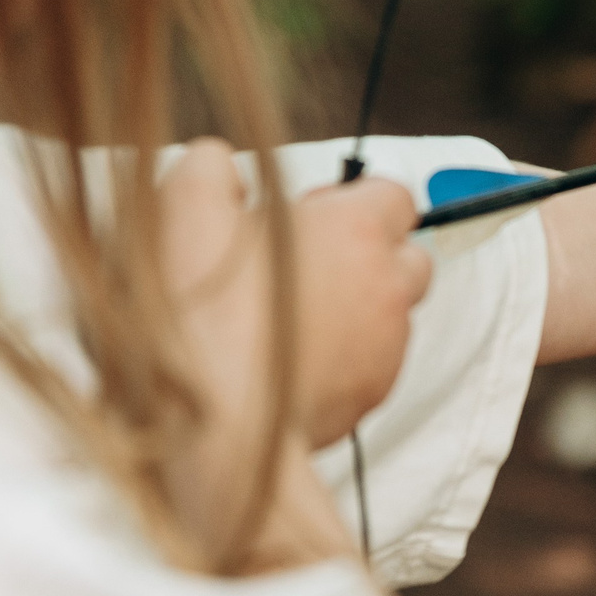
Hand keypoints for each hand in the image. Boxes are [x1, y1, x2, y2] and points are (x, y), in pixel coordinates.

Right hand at [160, 142, 431, 474]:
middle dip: (370, 254)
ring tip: (290, 318)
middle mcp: (386, 287)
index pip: (394, 194)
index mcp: (356, 230)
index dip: (352, 200)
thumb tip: (224, 169)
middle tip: (306, 264)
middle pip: (409, 256)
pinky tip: (289, 362)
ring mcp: (384, 349)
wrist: (209, 426)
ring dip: (355, 309)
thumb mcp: (186, 205)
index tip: (309, 215)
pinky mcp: (368, 401)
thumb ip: (211, 168)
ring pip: (391, 315)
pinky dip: (343, 360)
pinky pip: (370, 367)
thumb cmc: (200, 315)